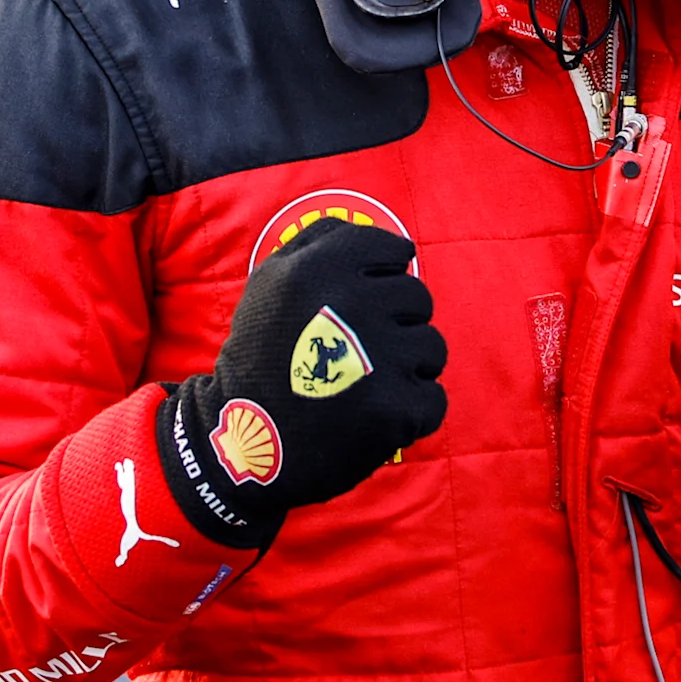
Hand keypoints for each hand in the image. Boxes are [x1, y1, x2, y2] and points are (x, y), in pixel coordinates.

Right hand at [157, 218, 447, 548]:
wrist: (247, 440)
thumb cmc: (262, 354)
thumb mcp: (271, 280)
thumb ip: (322, 241)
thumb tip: (392, 242)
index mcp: (323, 267)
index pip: (393, 250)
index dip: (384, 276)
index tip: (367, 300)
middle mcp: (355, 305)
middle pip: (418, 297)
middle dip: (395, 322)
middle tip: (358, 350)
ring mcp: (380, 359)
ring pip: (432, 347)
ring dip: (407, 366)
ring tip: (365, 384)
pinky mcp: (396, 409)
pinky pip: (433, 399)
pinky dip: (410, 411)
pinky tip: (372, 415)